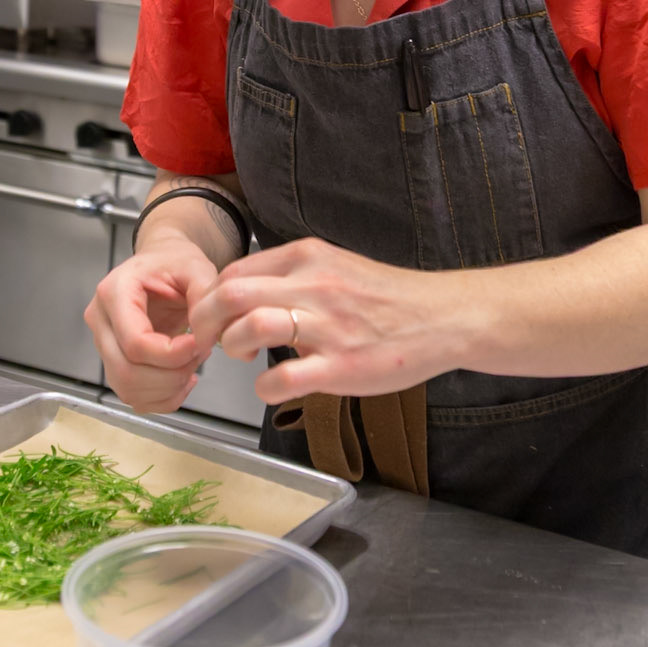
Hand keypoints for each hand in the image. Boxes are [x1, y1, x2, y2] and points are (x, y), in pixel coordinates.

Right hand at [85, 231, 220, 413]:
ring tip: (193, 364)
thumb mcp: (197, 267)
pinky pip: (133, 397)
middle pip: (127, 371)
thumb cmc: (175, 263)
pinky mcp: (113, 361)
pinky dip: (162, 398)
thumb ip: (205, 296)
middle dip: (171, 375)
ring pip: (128, 389)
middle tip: (200, 355)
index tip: (200, 345)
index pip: (135, 343)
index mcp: (114, 292)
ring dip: (167, 388)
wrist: (162, 264)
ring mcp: (103, 343)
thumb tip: (204, 336)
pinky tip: (183, 379)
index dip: (171, 355)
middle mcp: (100, 320)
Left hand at [187, 237, 465, 406]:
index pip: (233, 272)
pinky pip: (283, 378)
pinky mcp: (341, 366)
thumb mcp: (336, 265)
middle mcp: (313, 286)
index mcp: (307, 258)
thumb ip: (292, 275)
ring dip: (233, 348)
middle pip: (230, 294)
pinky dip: (265, 388)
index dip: (210, 299)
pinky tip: (275, 388)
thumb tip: (246, 295)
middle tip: (208, 341)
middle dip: (205, 322)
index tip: (213, 319)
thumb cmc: (387, 298)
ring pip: (251, 327)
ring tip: (245, 358)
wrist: (442, 318)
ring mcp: (327, 327)